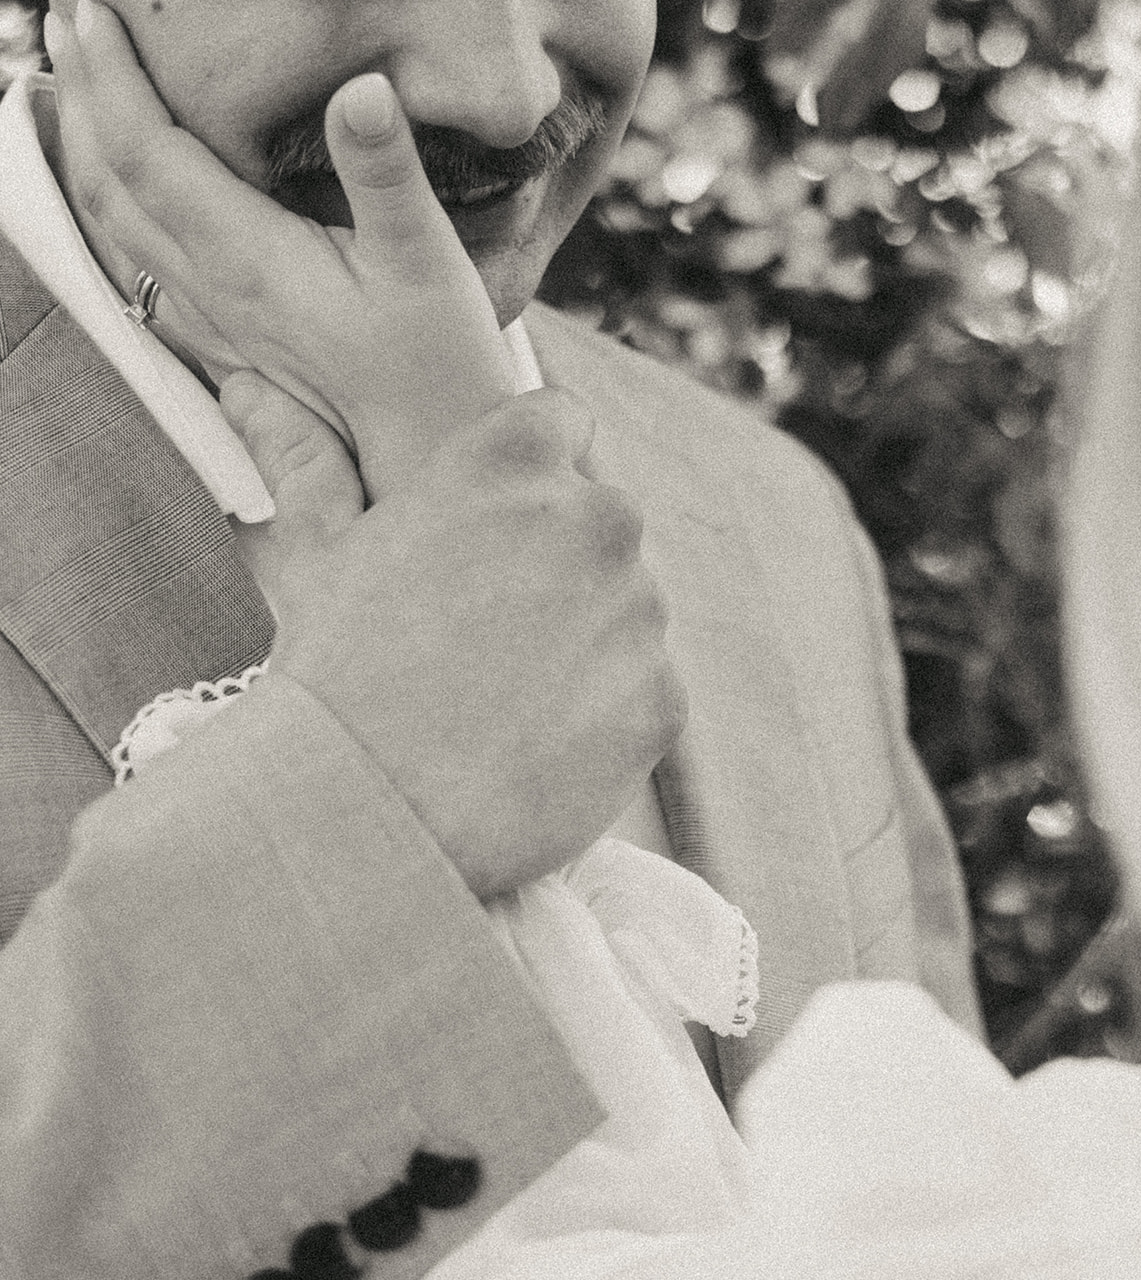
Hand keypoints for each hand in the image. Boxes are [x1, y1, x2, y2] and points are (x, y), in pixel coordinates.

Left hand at [43, 0, 513, 501]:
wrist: (434, 452)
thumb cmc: (439, 364)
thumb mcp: (425, 259)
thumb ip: (386, 172)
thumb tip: (362, 89)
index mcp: (251, 258)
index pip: (149, 152)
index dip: (111, 79)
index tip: (89, 13)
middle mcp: (218, 289)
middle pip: (112, 185)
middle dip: (82, 100)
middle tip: (69, 30)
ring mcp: (221, 318)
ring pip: (119, 227)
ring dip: (86, 154)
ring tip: (78, 94)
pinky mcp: (236, 337)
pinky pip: (146, 266)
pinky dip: (115, 213)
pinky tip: (124, 198)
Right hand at [222, 373, 686, 898]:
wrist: (367, 811)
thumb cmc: (332, 672)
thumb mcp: (316, 555)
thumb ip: (308, 462)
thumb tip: (253, 390)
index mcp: (515, 459)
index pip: (563, 422)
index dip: (531, 472)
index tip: (499, 522)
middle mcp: (597, 517)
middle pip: (600, 521)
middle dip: (558, 560)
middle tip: (484, 628)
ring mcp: (642, 609)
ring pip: (630, 607)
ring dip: (589, 635)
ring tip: (503, 694)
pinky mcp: (663, 696)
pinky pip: (645, 687)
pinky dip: (606, 711)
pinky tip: (536, 741)